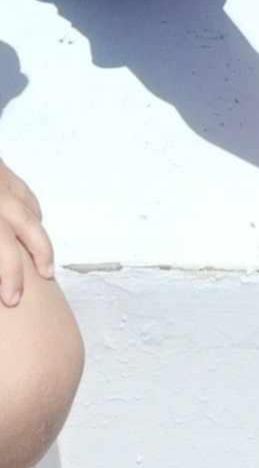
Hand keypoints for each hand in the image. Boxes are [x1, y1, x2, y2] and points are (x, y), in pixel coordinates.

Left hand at [0, 160, 54, 305]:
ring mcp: (0, 178)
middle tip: (42, 282)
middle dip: (36, 256)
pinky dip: (32, 210)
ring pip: (29, 209)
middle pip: (24, 226)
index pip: (4, 246)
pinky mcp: (0, 168)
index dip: (10, 274)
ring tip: (45, 263)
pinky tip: (33, 221)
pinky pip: (24, 192)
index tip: (12, 299)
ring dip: (39, 236)